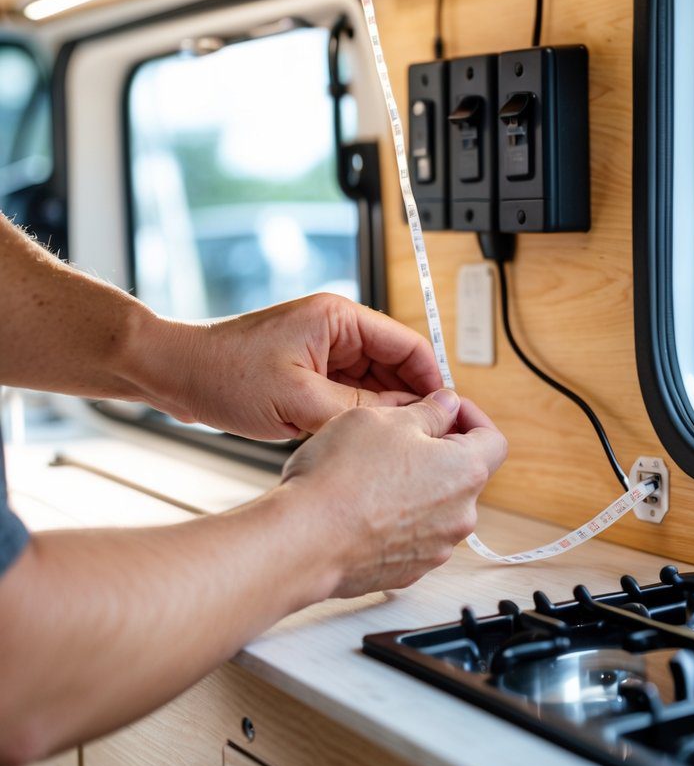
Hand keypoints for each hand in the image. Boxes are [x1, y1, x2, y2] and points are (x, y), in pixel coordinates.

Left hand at [156, 293, 444, 439]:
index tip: (448, 416)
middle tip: (429, 440)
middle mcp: (335, 329)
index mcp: (339, 317)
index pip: (407, 344)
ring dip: (383, 413)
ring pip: (373, 384)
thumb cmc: (223, 373)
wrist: (173, 374)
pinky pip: (348, 395)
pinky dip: (358, 417)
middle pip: (395, 365)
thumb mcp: (297, 399)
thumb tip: (403, 421)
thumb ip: (356, 409)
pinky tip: (363, 444)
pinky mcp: (307, 373)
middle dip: (411, 401)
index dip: (433, 381)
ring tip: (397, 448)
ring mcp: (321, 351)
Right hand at [282, 391, 508, 595]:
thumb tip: (446, 406)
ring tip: (370, 470)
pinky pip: (411, 534)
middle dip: (436, 450)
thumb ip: (428, 411)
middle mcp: (459, 516)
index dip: (470, 417)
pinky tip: (361, 503)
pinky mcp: (407, 571)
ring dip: (414, 484)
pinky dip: (396, 517)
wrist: (305, 540)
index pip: (493, 439)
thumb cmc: (342, 478)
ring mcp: (434, 549)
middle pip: (463, 473)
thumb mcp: (386, 418)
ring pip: (435, 505)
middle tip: (398, 434)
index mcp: (464, 472)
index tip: (444, 409)